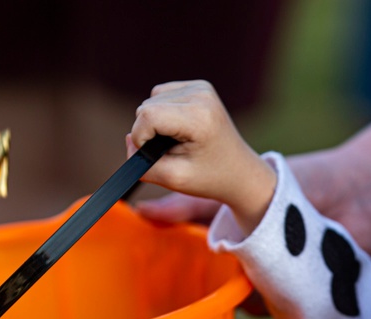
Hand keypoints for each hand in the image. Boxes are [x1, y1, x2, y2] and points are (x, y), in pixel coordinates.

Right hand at [128, 80, 275, 232]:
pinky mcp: (199, 86)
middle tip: (172, 151)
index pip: (148, 115)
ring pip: (151, 100)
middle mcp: (200, 95)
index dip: (141, 138)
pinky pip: (162, 95)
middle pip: (146, 107)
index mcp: (198, 117)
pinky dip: (164, 113)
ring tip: (178, 141)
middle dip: (149, 132)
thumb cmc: (210, 177)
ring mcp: (201, 87)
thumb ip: (144, 164)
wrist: (240, 171)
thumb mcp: (174, 179)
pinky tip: (180, 129)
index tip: (154, 154)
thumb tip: (130, 139)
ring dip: (156, 123)